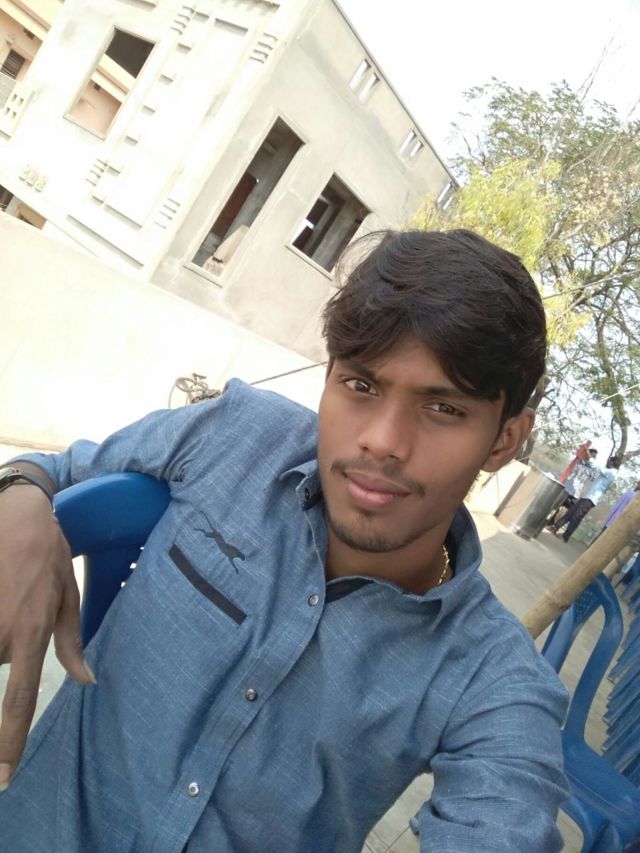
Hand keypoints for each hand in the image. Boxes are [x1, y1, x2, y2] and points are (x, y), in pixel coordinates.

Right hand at [0, 485, 93, 789]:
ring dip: (0, 628)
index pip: (19, 701)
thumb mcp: (69, 595)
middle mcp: (4, 634)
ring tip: (11, 593)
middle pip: (0, 665)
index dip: (9, 741)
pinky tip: (6, 593)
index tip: (2, 777)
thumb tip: (86, 680)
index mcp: (33, 634)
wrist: (18, 515)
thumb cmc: (48, 554)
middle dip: (8, 641)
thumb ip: (72, 643)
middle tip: (17, 601)